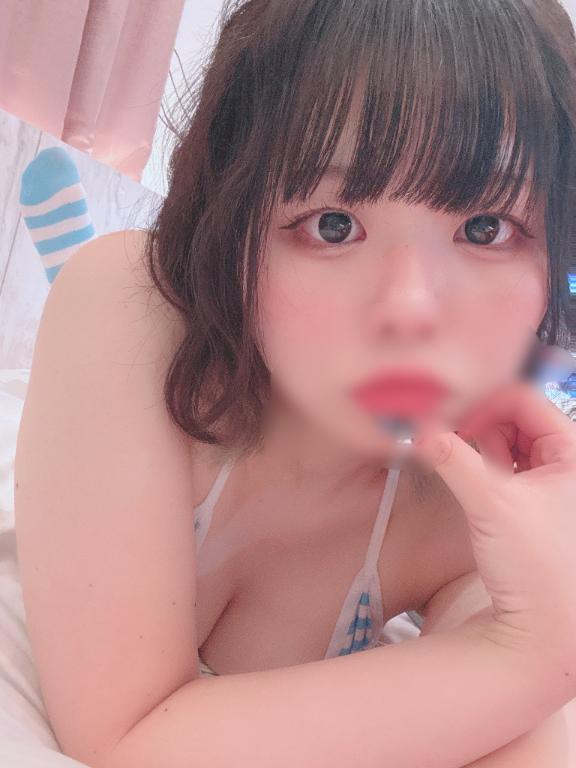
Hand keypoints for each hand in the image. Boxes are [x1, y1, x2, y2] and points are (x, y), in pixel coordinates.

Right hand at [412, 380, 575, 698]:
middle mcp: (567, 466)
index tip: (453, 420)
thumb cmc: (537, 572)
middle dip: (479, 421)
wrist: (540, 631)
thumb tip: (420, 430)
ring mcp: (550, 484)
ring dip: (477, 441)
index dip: (485, 404)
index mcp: (575, 455)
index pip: (525, 400)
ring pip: (507, 441)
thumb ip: (453, 460)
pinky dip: (480, 462)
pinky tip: (462, 472)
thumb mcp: (492, 505)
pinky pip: (502, 466)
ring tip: (453, 453)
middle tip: (446, 433)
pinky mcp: (530, 503)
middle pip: (515, 417)